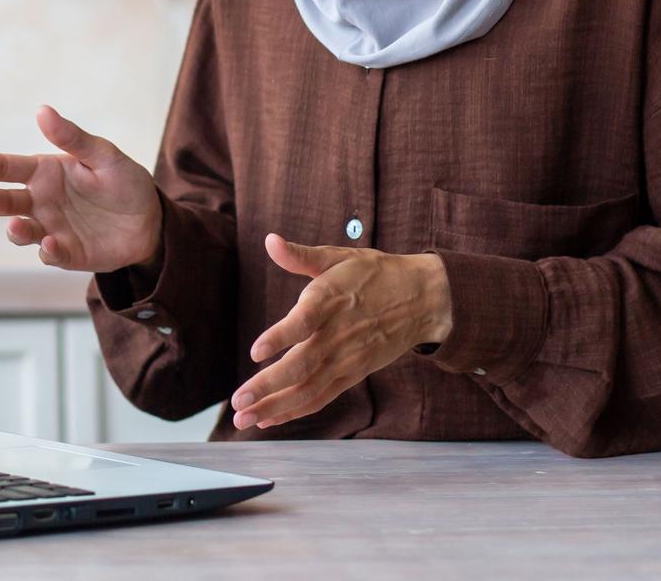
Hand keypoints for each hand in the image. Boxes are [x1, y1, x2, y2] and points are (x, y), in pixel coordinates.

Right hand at [0, 106, 162, 273]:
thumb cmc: (123, 182)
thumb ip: (73, 138)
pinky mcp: (67, 254)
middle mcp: (40, 202)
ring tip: (16, 225)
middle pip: (5, 201)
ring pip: (22, 231)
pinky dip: (49, 252)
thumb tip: (42, 111)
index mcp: (45, 173)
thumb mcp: (104, 155)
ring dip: (17, 229)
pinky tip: (52, 245)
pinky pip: (51, 255)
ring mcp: (51, 229)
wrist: (150, 220)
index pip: (5, 167)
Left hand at [230, 234, 451, 430]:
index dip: (280, 337)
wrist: (422, 299)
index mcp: (331, 300)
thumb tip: (270, 241)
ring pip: (308, 388)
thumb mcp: (339, 257)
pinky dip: (296, 410)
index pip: (304, 321)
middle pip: (301, 365)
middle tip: (237, 401)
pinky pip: (321, 397)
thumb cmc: (375, 274)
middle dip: (267, 386)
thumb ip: (301, 255)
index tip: (255, 352)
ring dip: (275, 406)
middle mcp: (338, 334)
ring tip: (244, 419)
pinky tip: (270, 418)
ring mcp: (346, 359)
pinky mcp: (353, 374)